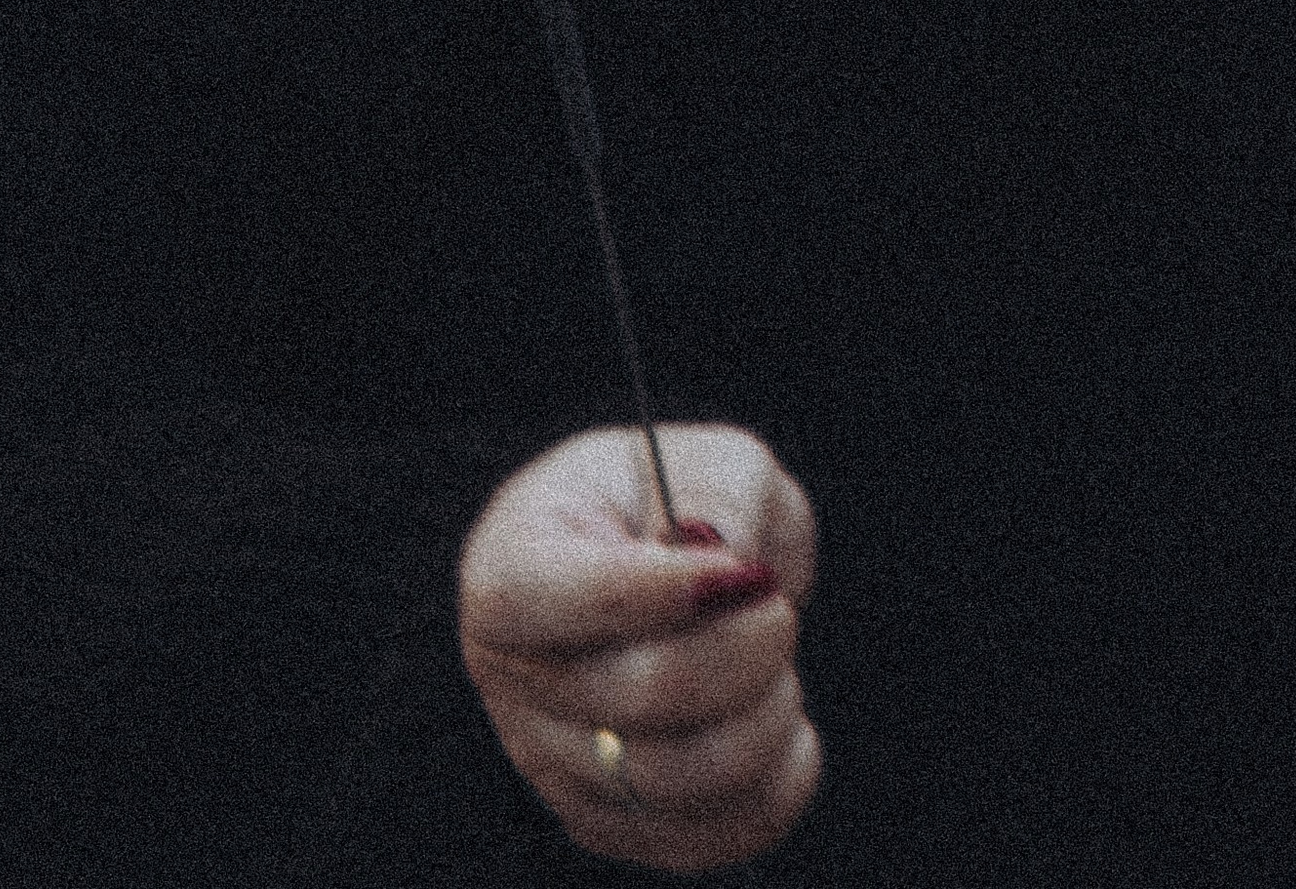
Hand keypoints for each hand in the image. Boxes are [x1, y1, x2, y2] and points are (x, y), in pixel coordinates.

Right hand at [458, 423, 820, 868]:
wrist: (665, 569)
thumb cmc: (676, 501)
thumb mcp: (705, 456)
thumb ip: (721, 493)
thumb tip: (731, 564)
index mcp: (509, 564)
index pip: (540, 597)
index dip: (648, 591)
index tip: (739, 571)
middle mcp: (510, 674)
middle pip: (631, 697)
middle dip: (741, 650)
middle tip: (778, 607)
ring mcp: (550, 761)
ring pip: (668, 780)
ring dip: (761, 720)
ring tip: (779, 667)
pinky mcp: (605, 820)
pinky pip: (700, 838)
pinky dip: (771, 788)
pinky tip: (786, 728)